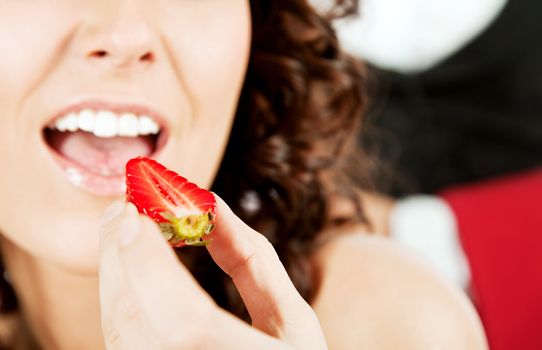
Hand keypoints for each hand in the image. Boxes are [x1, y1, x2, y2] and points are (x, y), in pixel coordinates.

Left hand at [99, 195, 326, 349]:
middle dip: (121, 253)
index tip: (136, 216)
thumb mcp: (294, 320)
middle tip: (127, 204)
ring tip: (127, 226)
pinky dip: (119, 291)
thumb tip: (211, 204)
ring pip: (118, 327)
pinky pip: (122, 335)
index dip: (153, 266)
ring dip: (116, 268)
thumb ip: (255, 259)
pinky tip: (130, 262)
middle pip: (135, 319)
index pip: (185, 322)